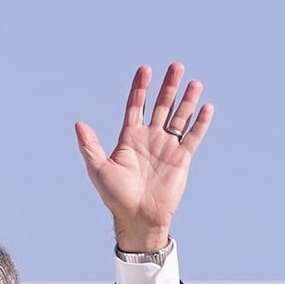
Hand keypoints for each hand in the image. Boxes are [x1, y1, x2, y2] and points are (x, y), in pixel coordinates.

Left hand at [75, 63, 213, 252]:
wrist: (138, 217)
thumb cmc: (116, 196)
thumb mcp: (99, 170)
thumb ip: (90, 146)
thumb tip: (78, 124)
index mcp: (129, 138)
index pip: (135, 106)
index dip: (140, 88)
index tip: (145, 69)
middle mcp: (149, 138)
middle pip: (161, 106)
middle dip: (168, 86)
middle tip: (175, 66)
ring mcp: (166, 147)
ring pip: (179, 117)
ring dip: (186, 100)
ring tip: (194, 82)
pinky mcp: (182, 159)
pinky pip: (193, 137)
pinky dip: (200, 122)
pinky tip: (206, 107)